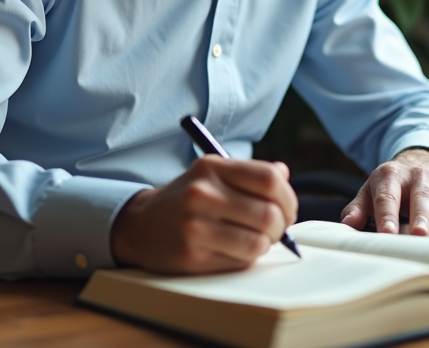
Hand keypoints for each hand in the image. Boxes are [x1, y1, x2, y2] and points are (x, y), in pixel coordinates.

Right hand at [111, 155, 297, 273]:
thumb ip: (249, 173)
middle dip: (281, 226)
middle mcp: (202, 194)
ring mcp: (195, 226)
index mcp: (212, 167)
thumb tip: (284, 175)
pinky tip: (235, 250)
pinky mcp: (193, 256)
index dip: (288, 198)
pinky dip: (247, 258)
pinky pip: (241, 261)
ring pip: (259, 242)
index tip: (287, 209)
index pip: (269, 179)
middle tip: (276, 229)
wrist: (141, 225)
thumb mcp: (212, 174)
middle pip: (268, 214)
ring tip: (255, 240)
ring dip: (265, 245)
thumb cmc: (186, 200)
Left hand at [340, 148, 428, 238]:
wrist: (419, 160)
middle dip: (422, 218)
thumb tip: (346, 226)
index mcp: (391, 176)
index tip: (386, 235)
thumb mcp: (370, 190)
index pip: (388, 197)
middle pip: (421, 198)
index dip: (387, 216)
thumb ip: (357, 208)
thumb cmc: (391, 184)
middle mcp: (418, 178)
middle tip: (422, 236)